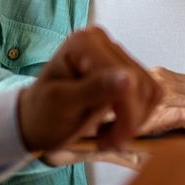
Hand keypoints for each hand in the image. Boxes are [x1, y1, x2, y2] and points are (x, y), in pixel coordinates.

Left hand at [16, 27, 159, 151]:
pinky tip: (116, 124)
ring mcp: (115, 53)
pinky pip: (149, 92)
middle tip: (109, 142)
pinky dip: (137, 114)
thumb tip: (128, 78)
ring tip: (109, 135)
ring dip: (134, 119)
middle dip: (129, 120)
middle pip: (141, 84)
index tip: (117, 143)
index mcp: (84, 44)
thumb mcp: (62, 105)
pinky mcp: (125, 68)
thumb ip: (95, 89)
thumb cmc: (42, 114)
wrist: (35, 120)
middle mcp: (102, 41)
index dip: (127, 114)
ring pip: (149, 90)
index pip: (125, 78)